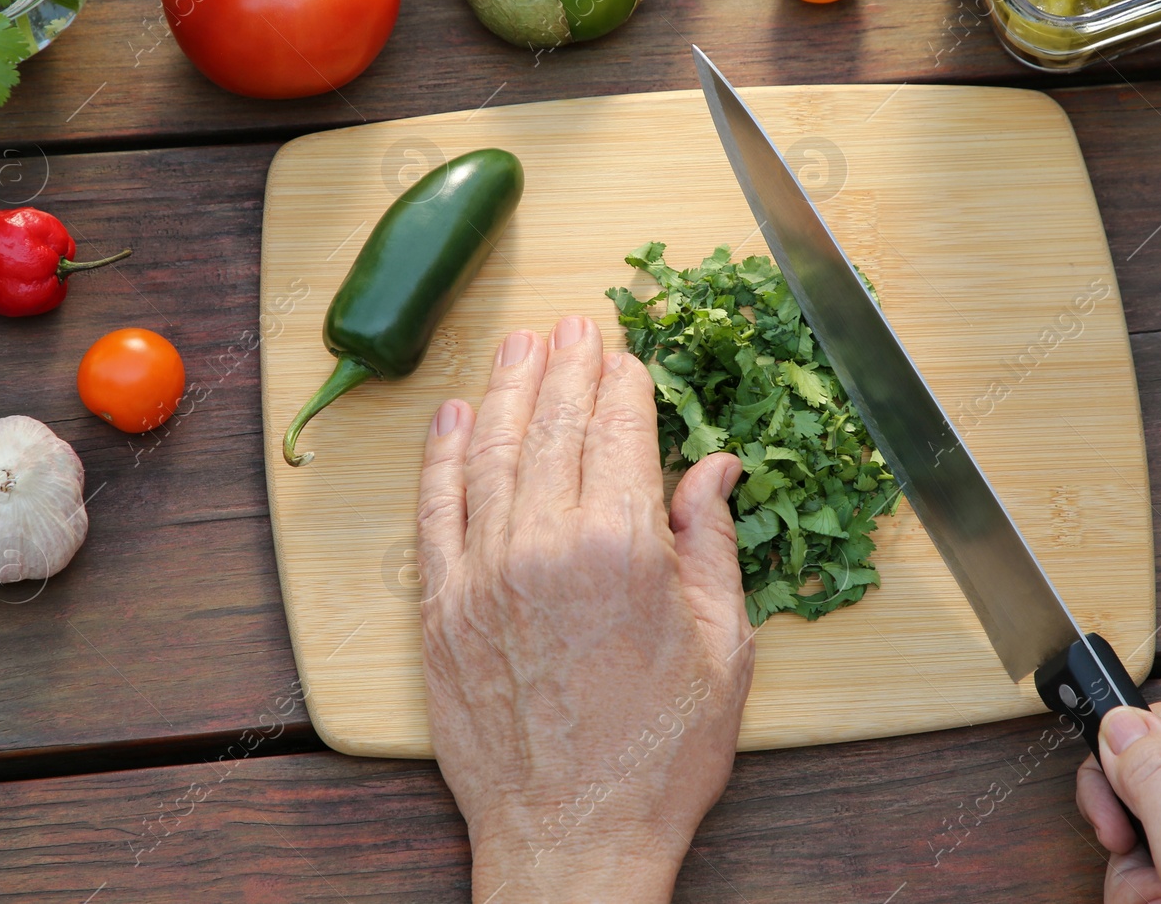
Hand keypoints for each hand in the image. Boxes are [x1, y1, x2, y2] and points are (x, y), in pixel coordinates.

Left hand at [417, 315, 754, 903]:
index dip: (622, 383)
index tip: (624, 355)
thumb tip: (715, 466)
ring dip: (505, 389)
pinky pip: (437, 511)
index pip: (619, 431)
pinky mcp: (441, 609)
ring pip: (492, 453)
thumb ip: (712, 543)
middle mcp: (546, 545)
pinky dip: (444, 457)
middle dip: (565, 365)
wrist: (572, 837)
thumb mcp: (723, 648)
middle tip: (571, 323)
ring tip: (517, 345)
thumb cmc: (658, 755)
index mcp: (625, 549)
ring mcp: (485, 574)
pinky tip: (454, 417)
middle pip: (554, 426)